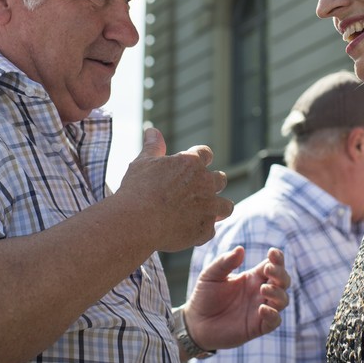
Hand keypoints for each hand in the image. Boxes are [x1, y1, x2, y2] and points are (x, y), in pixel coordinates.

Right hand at [116, 128, 232, 251]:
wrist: (137, 221)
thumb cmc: (137, 189)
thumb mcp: (143, 163)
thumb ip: (153, 146)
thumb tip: (153, 130)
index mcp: (191, 163)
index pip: (205, 153)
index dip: (201, 158)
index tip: (196, 163)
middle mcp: (205, 183)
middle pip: (220, 179)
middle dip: (213, 183)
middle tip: (201, 189)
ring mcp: (208, 207)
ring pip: (226, 206)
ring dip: (219, 207)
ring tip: (209, 211)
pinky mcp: (205, 230)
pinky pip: (211, 230)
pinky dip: (202, 231)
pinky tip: (190, 232)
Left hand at [183, 246, 289, 351]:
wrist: (196, 322)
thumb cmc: (205, 295)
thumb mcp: (211, 275)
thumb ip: (225, 262)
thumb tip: (240, 249)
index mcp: (253, 277)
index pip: (272, 265)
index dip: (277, 258)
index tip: (272, 253)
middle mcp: (260, 292)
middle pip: (283, 281)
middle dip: (280, 273)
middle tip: (268, 269)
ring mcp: (261, 309)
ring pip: (282, 300)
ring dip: (278, 293)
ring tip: (263, 288)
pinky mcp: (258, 327)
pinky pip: (275, 321)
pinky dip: (273, 314)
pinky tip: (262, 309)